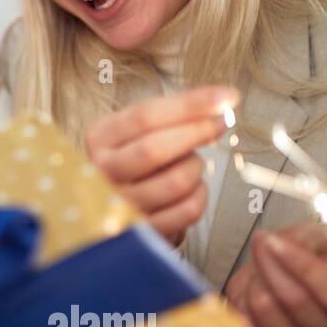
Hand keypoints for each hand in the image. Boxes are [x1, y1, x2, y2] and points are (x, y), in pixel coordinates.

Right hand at [84, 86, 237, 244]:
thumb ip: (171, 114)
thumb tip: (221, 101)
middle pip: (156, 148)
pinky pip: (187, 210)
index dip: (190, 104)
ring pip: (176, 181)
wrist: (115, 202)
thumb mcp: (137, 129)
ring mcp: (120, 203)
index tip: (226, 97)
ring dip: (196, 167)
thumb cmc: (135, 157)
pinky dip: (200, 195)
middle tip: (221, 122)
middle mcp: (103, 171)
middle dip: (198, 132)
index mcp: (100, 138)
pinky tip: (194, 188)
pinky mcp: (142, 230)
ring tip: (190, 163)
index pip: (145, 116)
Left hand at [224, 223, 326, 326]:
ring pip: (264, 309)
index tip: (274, 241)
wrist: (283, 293)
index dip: (303, 267)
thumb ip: (304, 240)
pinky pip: (243, 322)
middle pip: (295, 300)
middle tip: (260, 243)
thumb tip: (278, 244)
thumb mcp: (315, 244)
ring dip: (253, 281)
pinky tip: (248, 290)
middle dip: (270, 265)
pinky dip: (240, 300)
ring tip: (257, 269)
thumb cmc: (306, 269)